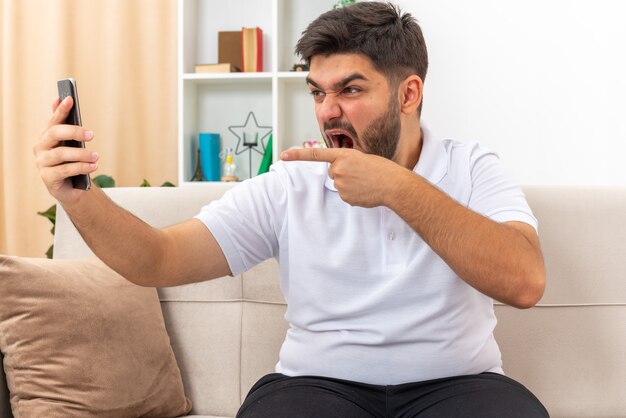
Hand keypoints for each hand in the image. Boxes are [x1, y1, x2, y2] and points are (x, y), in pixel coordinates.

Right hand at [33, 97, 98, 203]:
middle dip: (74, 132)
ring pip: (61, 153)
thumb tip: (59, 100)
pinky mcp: (47, 177)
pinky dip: (81, 167)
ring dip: (81, 154)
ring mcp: (42, 162)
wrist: (70, 188)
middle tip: (91, 134)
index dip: (61, 110)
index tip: (70, 99)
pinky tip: (93, 166)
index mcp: (47, 136)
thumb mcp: (72, 144)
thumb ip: (67, 125)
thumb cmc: (71, 162)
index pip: (54, 120)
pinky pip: (65, 170)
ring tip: (96, 156)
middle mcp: (40, 147)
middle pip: (54, 133)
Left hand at [280, 147, 403, 206]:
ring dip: (350, 183)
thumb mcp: (362, 158)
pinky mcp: (345, 197)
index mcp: (343, 155)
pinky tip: (366, 190)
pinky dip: (354, 193)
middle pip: (333, 172)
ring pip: (339, 184)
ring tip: (366, 181)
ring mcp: (341, 184)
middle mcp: (338, 169)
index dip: (298, 155)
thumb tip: (338, 176)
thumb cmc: (382, 169)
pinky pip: (346, 195)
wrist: (393, 184)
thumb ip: (346, 163)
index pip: (316, 154)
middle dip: (344, 172)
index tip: (283, 155)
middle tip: (361, 172)